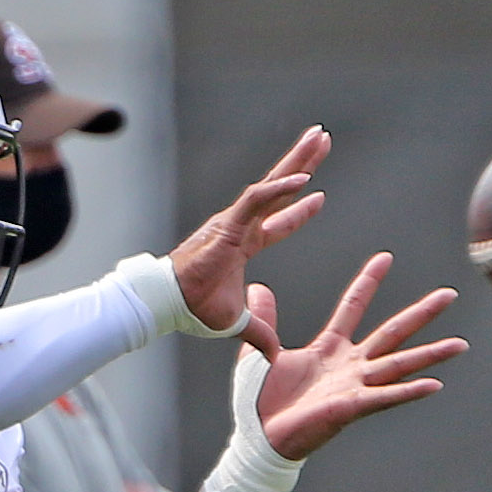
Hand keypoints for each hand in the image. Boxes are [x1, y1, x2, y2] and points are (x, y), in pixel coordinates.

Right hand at [168, 128, 329, 331]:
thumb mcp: (237, 324)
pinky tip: (304, 178)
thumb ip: (259, 333)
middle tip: (322, 139)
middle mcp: (240, 226)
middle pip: (279, 189)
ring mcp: (234, 221)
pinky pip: (258, 199)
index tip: (319, 197)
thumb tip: (273, 354)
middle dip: (302, 163)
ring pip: (272, 183)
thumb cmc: (194, 309)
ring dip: (298, 160)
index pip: (276, 221)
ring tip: (320, 137)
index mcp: (242, 244)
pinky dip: (280, 189)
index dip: (298, 211)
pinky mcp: (227, 224)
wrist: (168, 304)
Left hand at [243, 258, 464, 460]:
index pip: (352, 308)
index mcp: (328, 350)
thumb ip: (267, 320)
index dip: (368, 283)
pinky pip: (384, 398)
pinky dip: (409, 392)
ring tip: (460, 344)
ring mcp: (353, 387)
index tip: (385, 257)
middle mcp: (348, 366)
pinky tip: (435, 384)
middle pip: (392, 333)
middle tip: (449, 293)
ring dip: (431, 355)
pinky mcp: (350, 408)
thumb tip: (258, 288)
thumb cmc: (260, 403)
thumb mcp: (260, 353)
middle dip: (421, 313)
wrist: (257, 441)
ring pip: (399, 365)